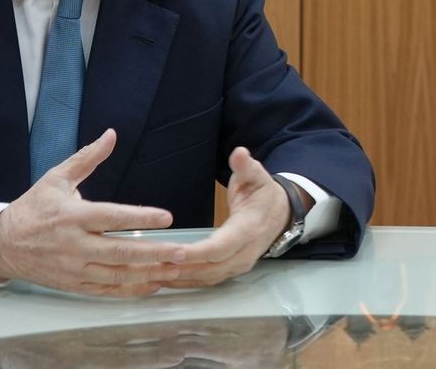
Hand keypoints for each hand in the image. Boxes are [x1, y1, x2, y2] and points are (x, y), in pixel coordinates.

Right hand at [0, 129, 185, 296]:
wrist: (1, 244)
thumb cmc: (33, 208)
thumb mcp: (56, 178)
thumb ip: (87, 158)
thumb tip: (111, 134)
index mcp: (73, 216)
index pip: (112, 217)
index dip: (141, 217)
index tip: (166, 217)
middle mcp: (75, 245)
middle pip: (120, 251)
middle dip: (154, 253)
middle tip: (182, 252)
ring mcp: (75, 268)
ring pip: (117, 275)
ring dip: (148, 273)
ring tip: (175, 270)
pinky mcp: (73, 284)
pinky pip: (106, 290)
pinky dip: (131, 290)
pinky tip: (152, 284)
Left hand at [164, 147, 292, 287]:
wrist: (282, 214)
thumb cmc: (263, 193)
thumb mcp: (257, 175)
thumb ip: (246, 166)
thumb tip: (239, 153)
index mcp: (248, 229)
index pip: (221, 247)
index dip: (197, 253)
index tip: (175, 252)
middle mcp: (245, 253)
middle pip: (210, 268)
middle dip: (182, 269)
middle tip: (152, 265)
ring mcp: (240, 265)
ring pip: (208, 278)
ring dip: (181, 278)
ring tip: (153, 273)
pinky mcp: (233, 270)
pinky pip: (208, 281)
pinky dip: (188, 282)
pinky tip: (167, 279)